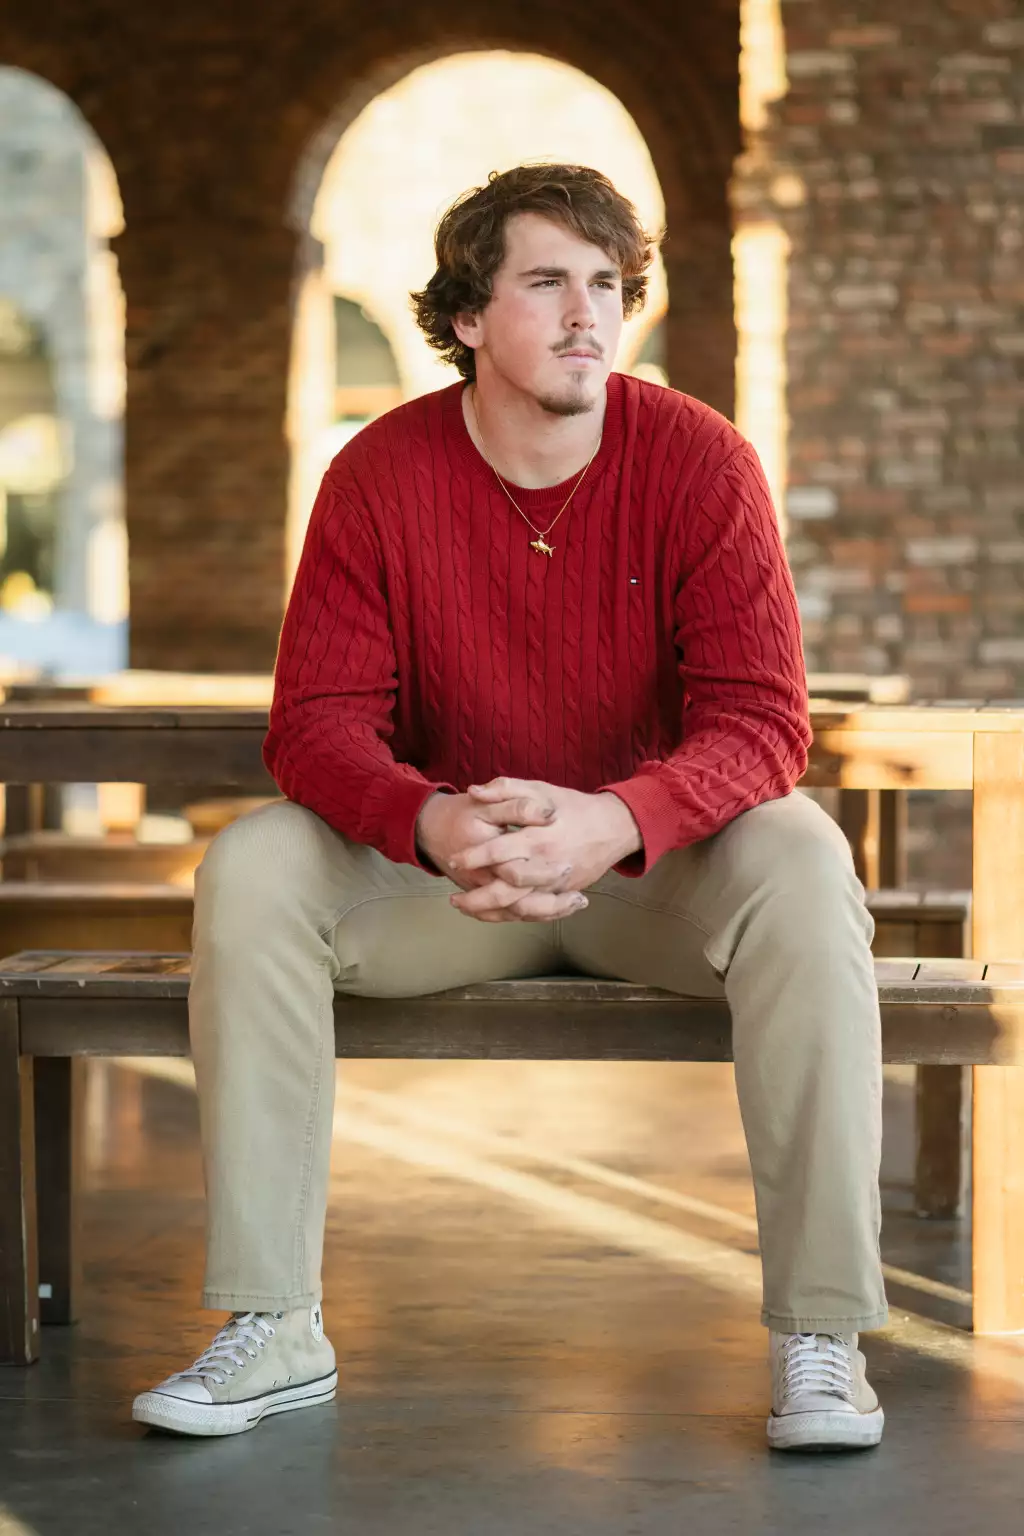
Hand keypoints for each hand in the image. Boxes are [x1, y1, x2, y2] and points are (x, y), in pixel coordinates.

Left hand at [445, 777, 641, 923]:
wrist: (614, 828)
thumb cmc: (573, 807)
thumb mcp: (541, 789)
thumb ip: (506, 789)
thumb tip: (473, 791)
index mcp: (538, 837)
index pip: (499, 852)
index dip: (473, 857)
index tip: (453, 859)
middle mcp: (546, 865)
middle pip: (506, 891)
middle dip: (476, 898)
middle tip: (454, 898)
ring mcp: (556, 884)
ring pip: (518, 909)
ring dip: (490, 913)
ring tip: (468, 910)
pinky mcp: (563, 895)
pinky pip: (534, 914)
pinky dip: (512, 917)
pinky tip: (493, 915)